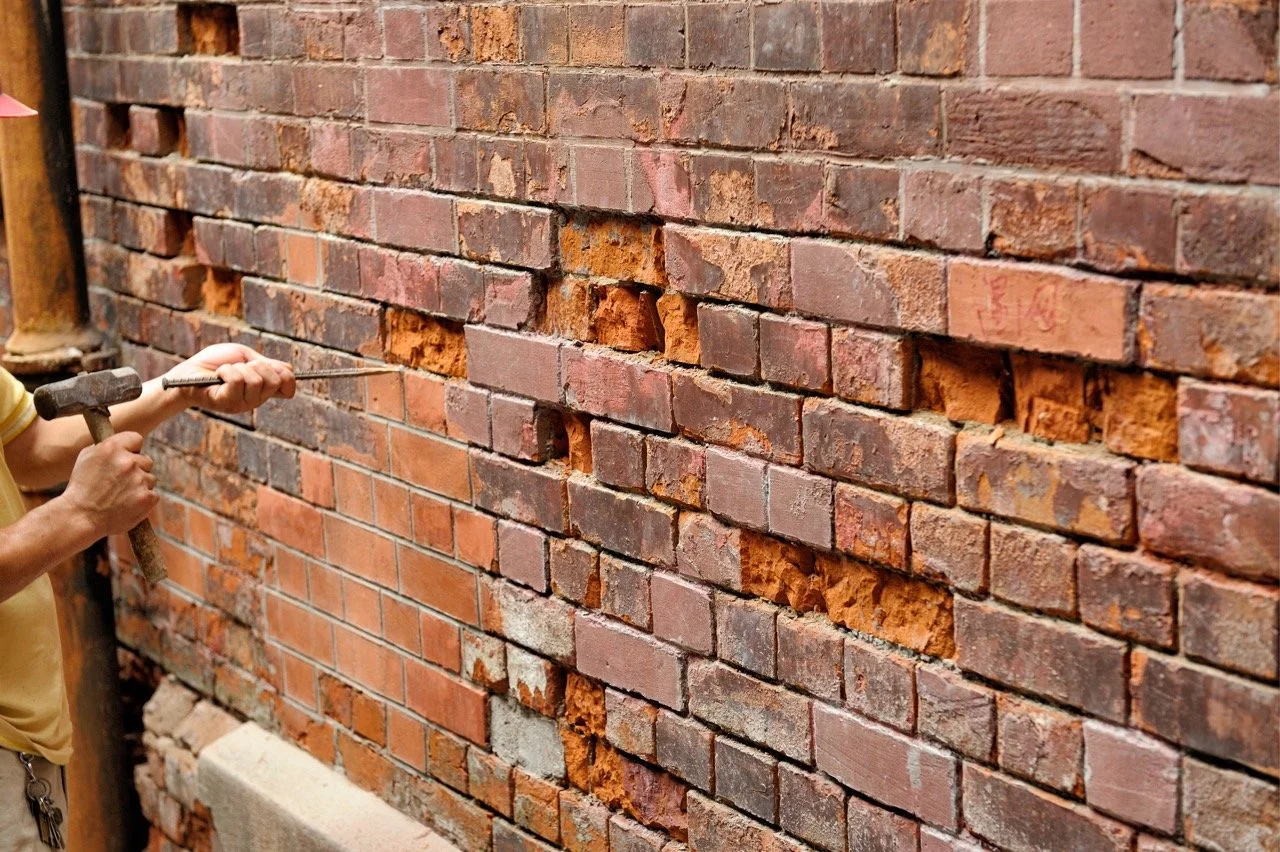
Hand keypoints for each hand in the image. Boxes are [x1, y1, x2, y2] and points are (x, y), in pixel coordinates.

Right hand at [61, 432, 157, 538]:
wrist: (79, 517)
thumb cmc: (80, 488)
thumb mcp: (87, 458)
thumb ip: (107, 447)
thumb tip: (125, 444)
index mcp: (112, 448)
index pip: (136, 439)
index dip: (133, 449)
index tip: (128, 457)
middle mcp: (128, 462)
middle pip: (146, 460)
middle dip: (137, 470)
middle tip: (120, 483)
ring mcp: (139, 479)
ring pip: (150, 478)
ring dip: (140, 485)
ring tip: (120, 496)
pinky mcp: (147, 497)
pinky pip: (153, 494)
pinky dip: (143, 500)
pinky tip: (127, 505)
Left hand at [165, 343, 295, 413]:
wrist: (189, 370)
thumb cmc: (215, 363)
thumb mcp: (246, 357)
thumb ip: (268, 364)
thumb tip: (287, 370)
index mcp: (263, 390)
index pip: (288, 388)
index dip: (285, 375)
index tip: (270, 366)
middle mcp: (256, 400)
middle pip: (275, 380)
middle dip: (258, 365)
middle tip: (241, 366)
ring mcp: (242, 404)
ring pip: (255, 380)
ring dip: (238, 367)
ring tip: (225, 371)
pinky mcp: (227, 403)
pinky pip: (237, 381)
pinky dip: (226, 370)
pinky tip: (218, 375)